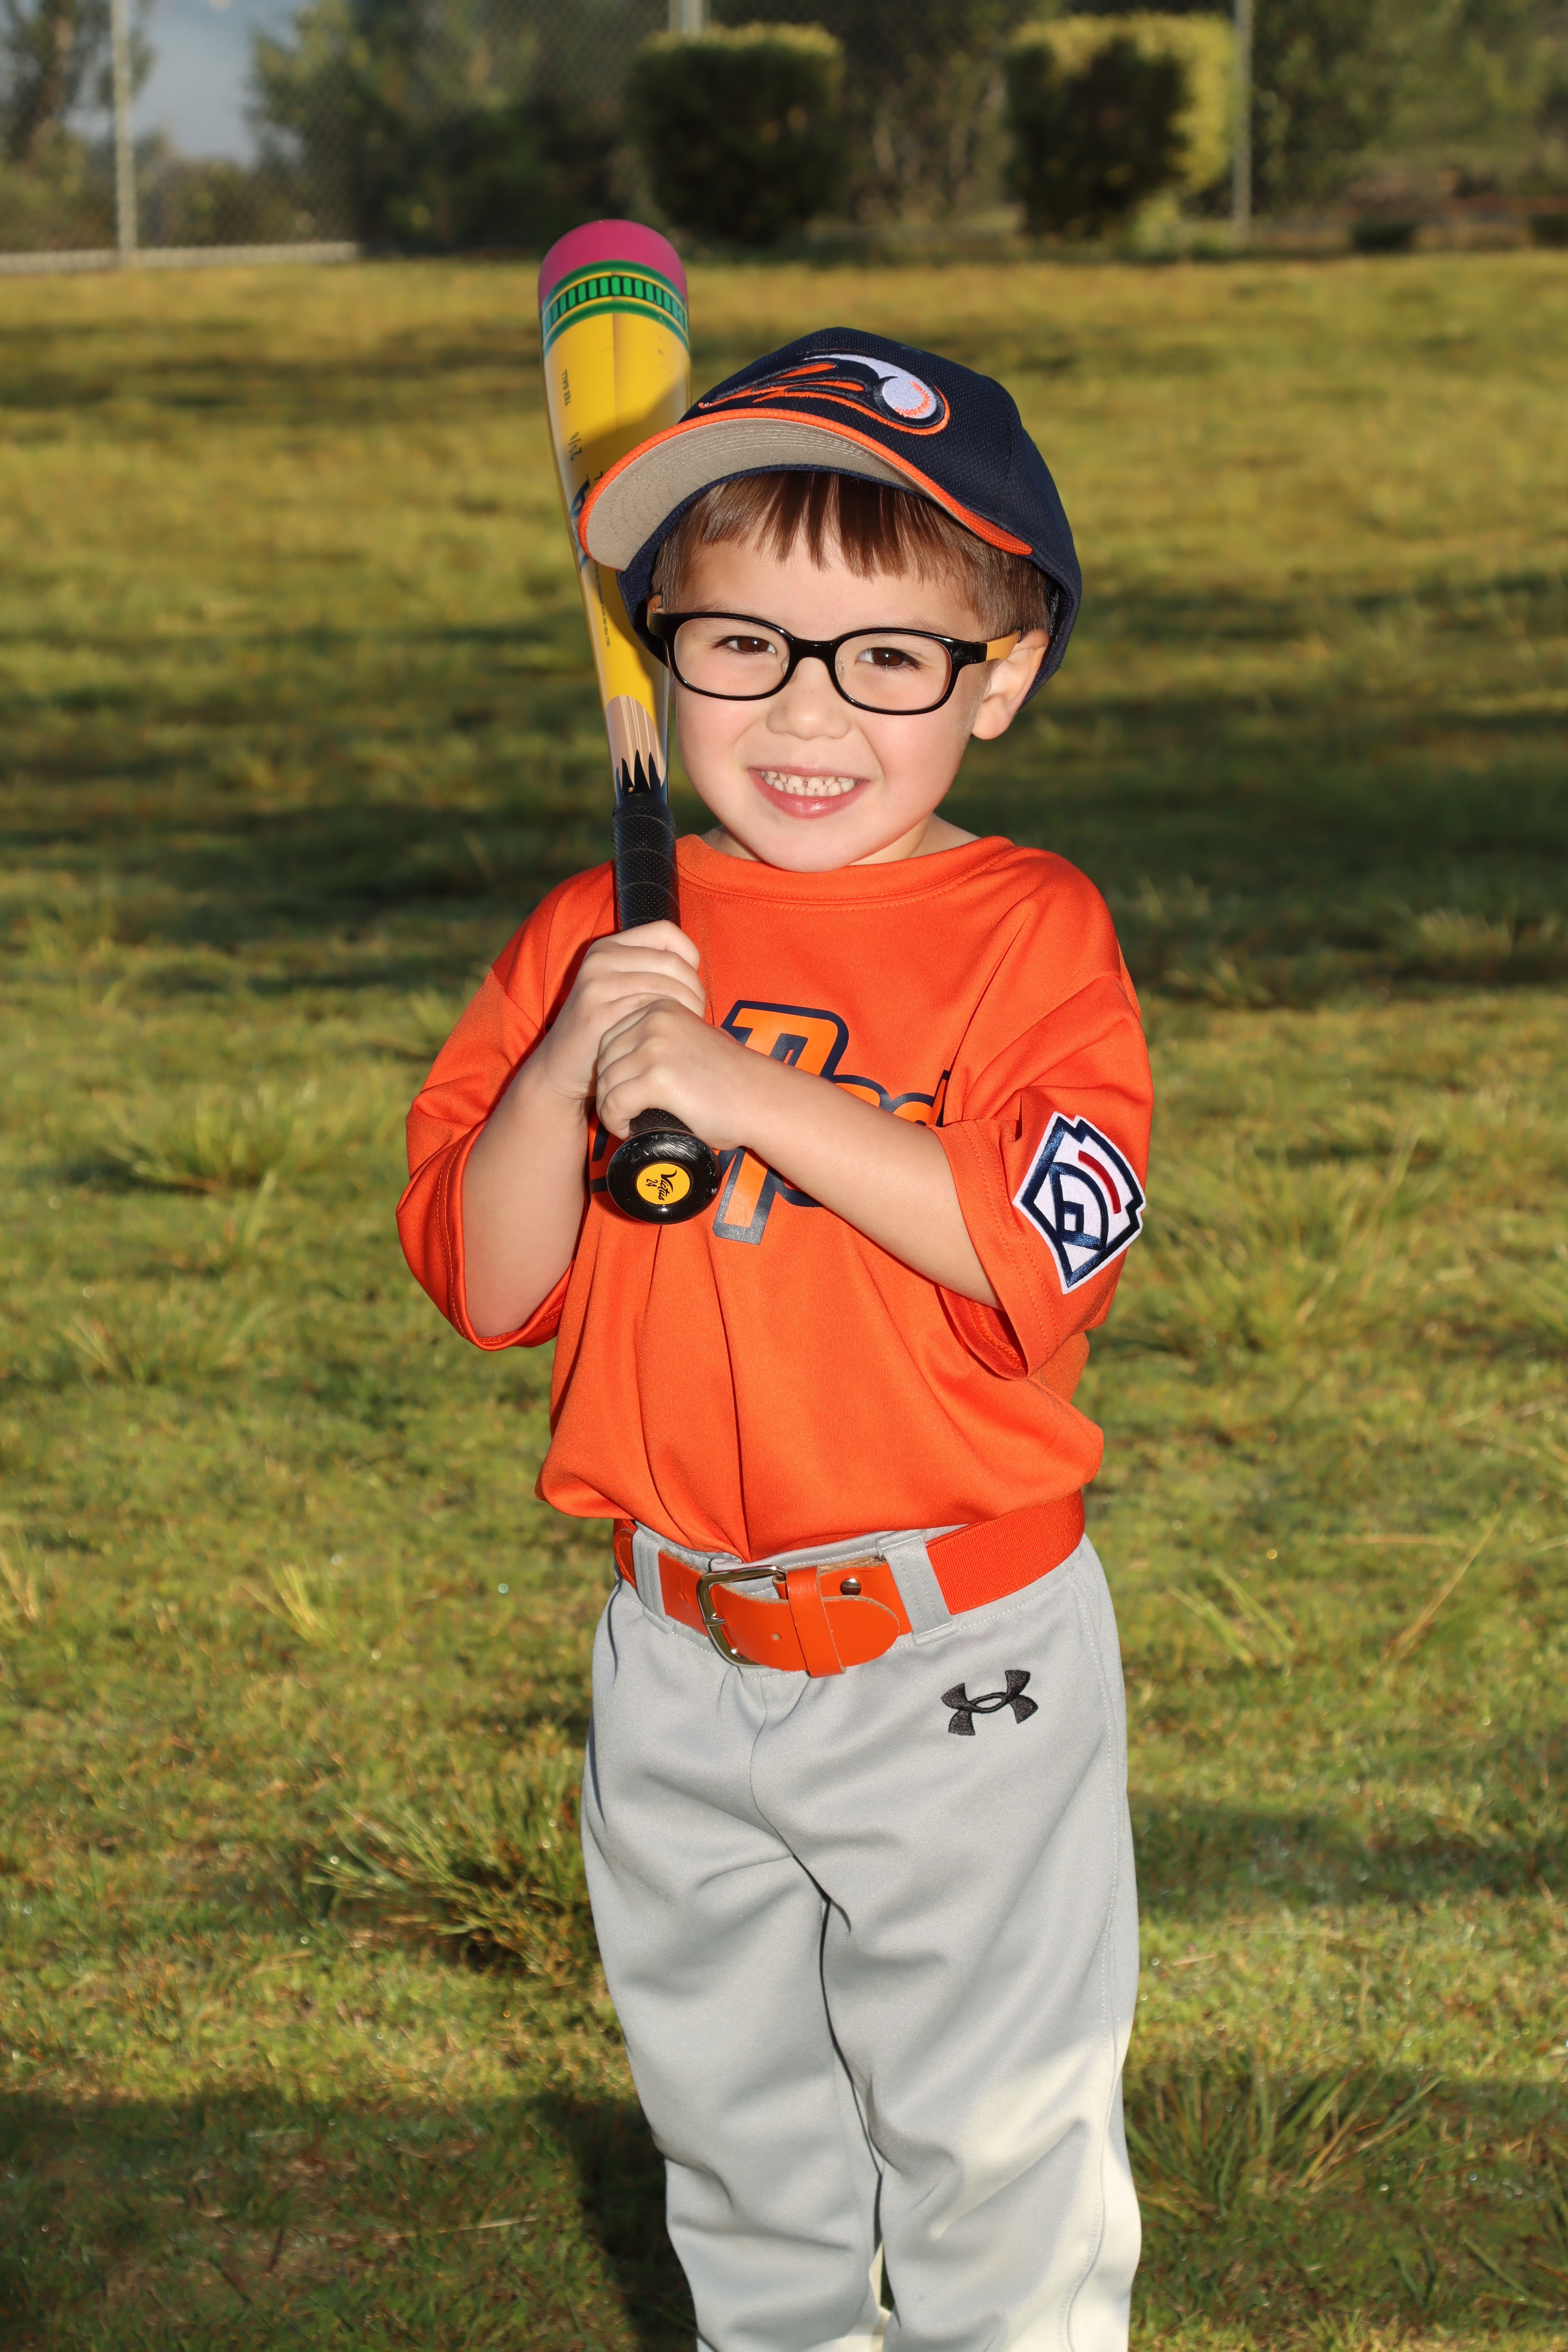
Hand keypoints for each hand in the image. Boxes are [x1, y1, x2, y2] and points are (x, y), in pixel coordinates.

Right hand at [534, 921, 705, 1111]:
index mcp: (608, 947)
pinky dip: (669, 1024)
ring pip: (667, 987)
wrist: (562, 1064)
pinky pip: (651, 1011)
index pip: (666, 932)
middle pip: (672, 962)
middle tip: (697, 1013)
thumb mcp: (621, 989)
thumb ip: (650, 970)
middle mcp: (600, 960)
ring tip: (688, 1026)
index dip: (689, 954)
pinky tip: (670, 1038)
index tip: (691, 983)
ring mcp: (597, 986)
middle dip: (695, 989)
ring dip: (688, 1009)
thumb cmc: (604, 1028)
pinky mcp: (598, 1014)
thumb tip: (694, 966)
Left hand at [596, 1001, 755, 1148]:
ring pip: (605, 1083)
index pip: (609, 1037)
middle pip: (603, 1059)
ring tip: (627, 1122)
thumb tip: (628, 1057)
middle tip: (625, 1112)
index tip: (625, 1091)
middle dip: (608, 1090)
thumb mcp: (691, 1040)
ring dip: (610, 1109)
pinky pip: (614, 1103)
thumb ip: (663, 1037)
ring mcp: (655, 1048)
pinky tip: (628, 1129)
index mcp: (661, 1007)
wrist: (761, 1099)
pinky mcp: (658, 1078)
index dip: (611, 1069)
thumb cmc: (730, 1079)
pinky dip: (615, 1122)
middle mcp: (655, 1021)